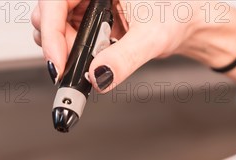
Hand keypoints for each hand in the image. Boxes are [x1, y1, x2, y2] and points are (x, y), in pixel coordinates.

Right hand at [31, 0, 212, 91]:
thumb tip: (98, 76)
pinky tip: (99, 59)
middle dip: (59, 44)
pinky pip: (69, 38)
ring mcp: (87, 4)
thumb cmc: (176, 16)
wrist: (186, 24)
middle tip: (78, 64)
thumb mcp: (151, 37)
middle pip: (49, 15)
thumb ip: (124, 58)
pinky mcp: (89, 20)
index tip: (58, 60)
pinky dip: (77, 55)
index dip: (50, 30)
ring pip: (55, 28)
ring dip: (68, 51)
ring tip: (98, 58)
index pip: (55, 1)